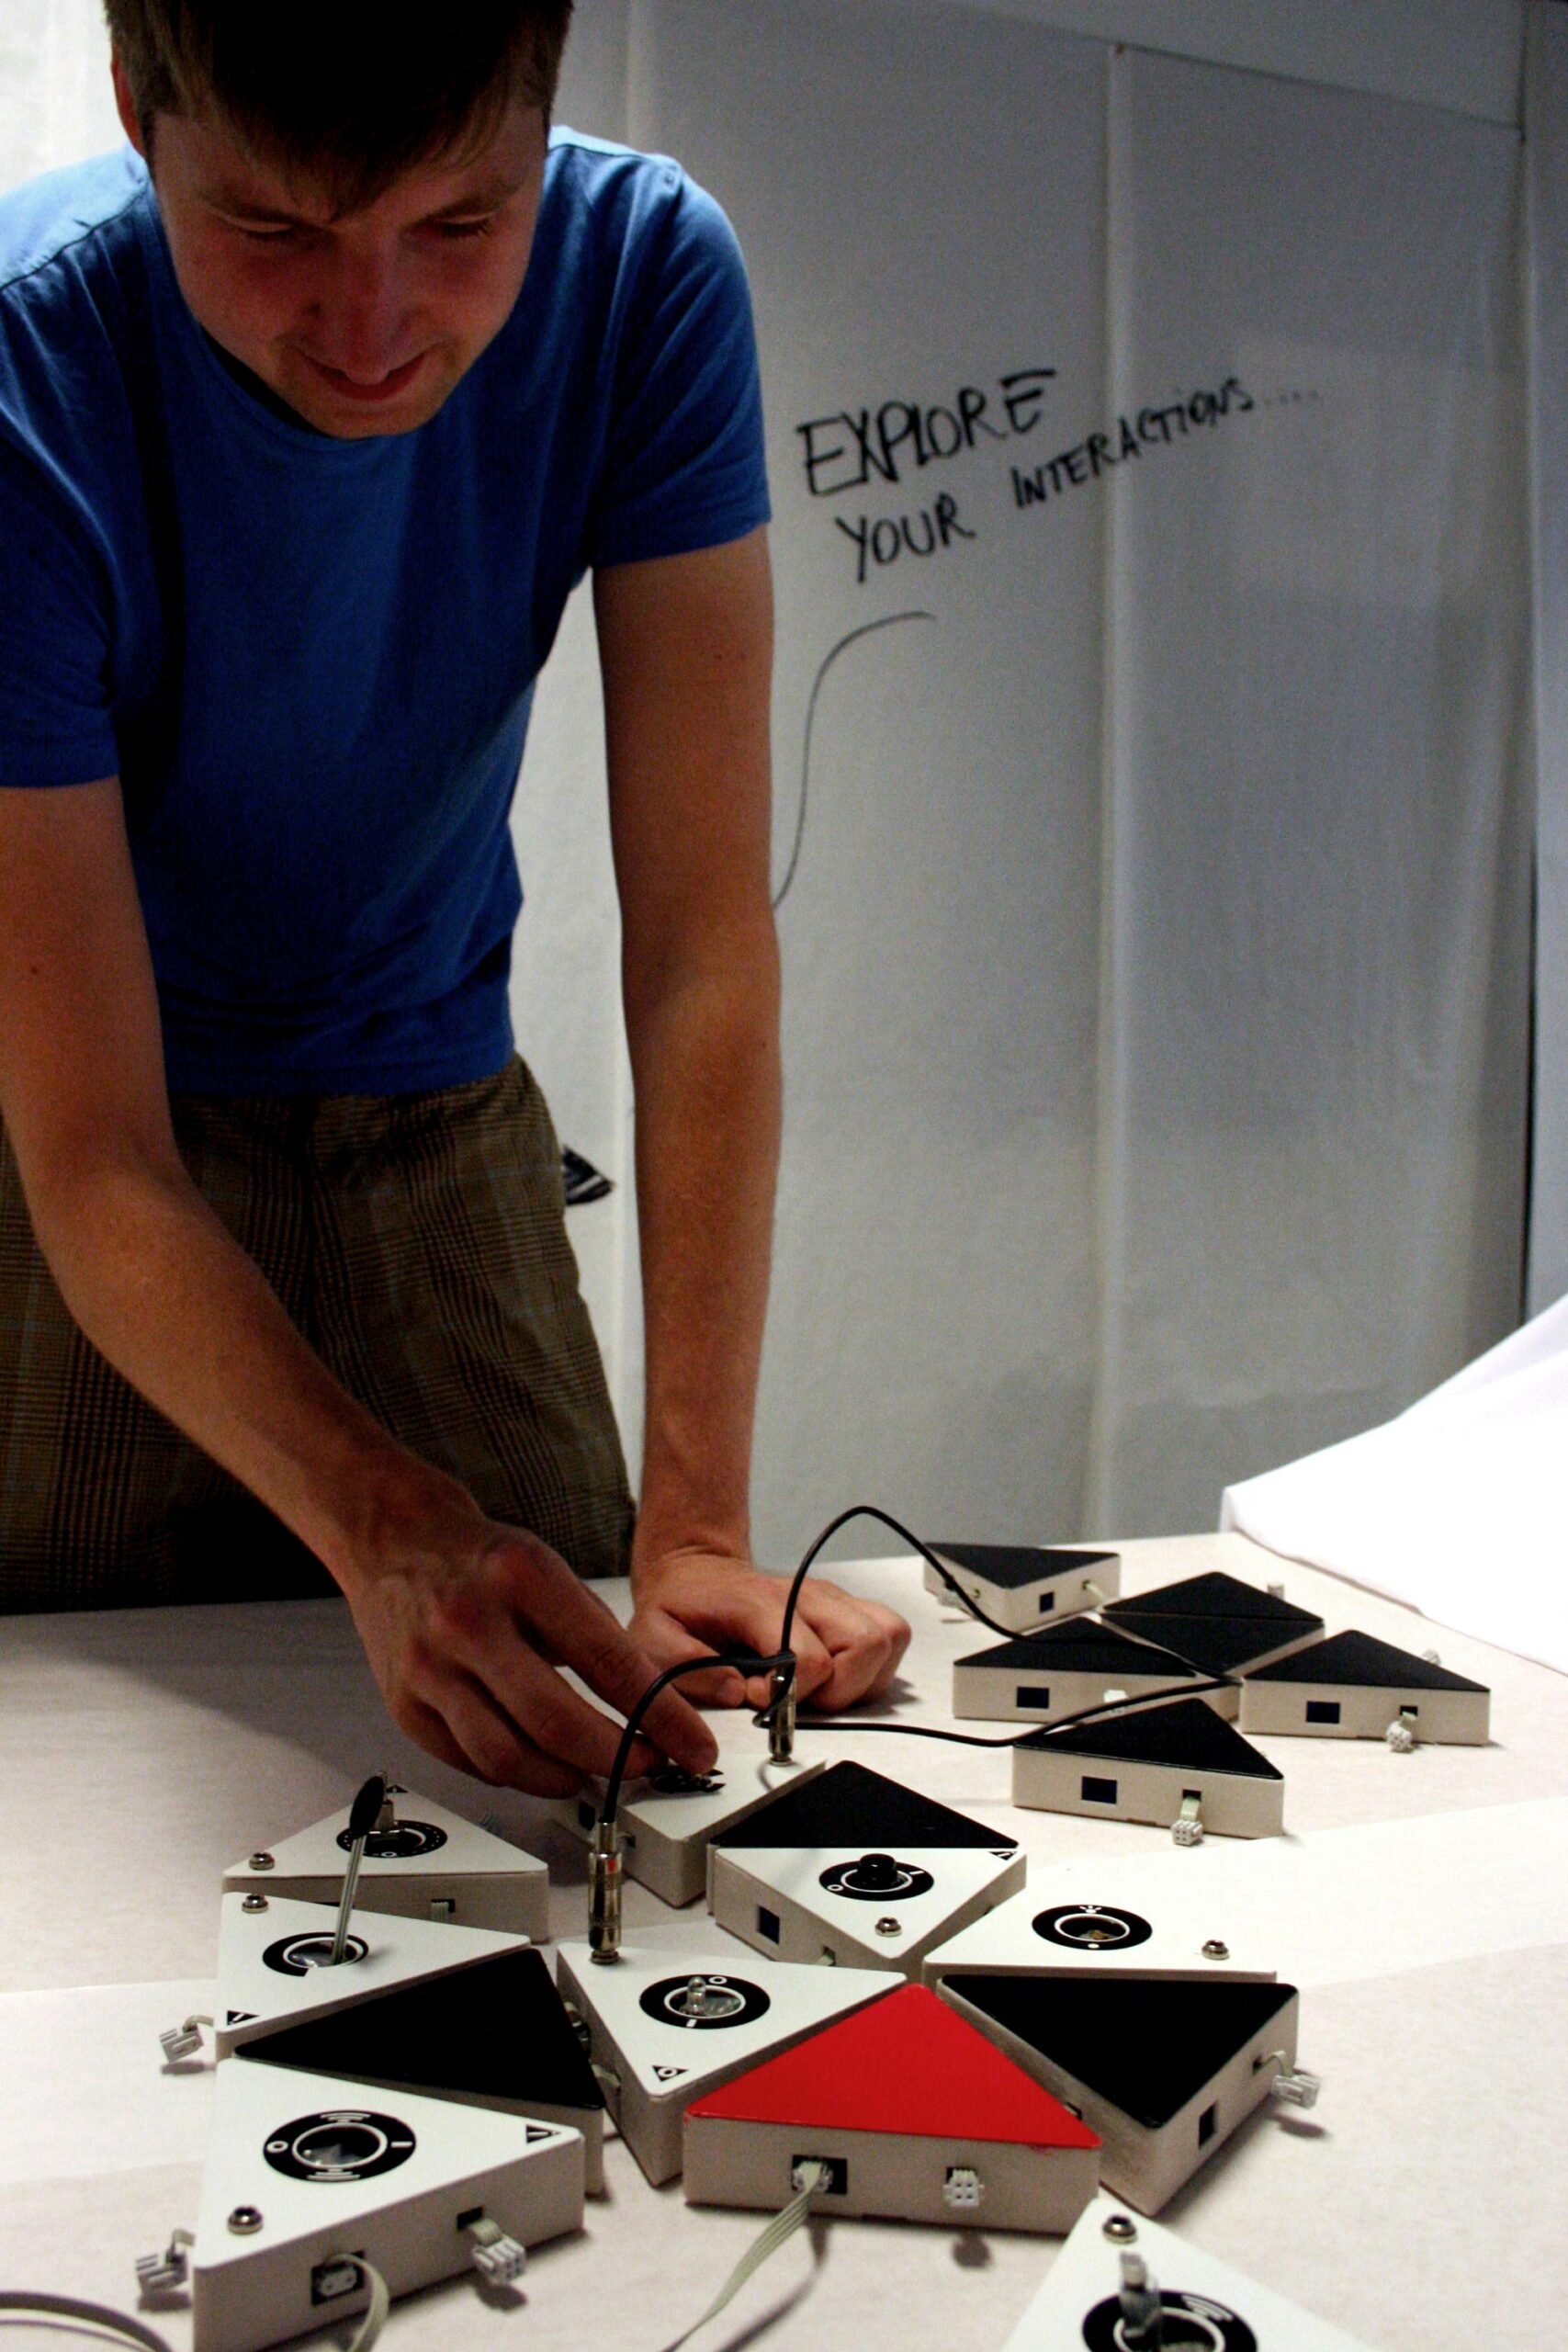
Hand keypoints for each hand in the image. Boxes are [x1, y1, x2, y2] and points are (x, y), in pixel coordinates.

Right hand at [338, 1502, 717, 1797]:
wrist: (394, 1540)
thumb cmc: (479, 1558)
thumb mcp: (549, 1568)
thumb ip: (593, 1633)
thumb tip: (650, 1704)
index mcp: (522, 1577)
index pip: (609, 1662)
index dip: (661, 1716)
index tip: (693, 1744)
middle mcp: (470, 1623)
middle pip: (557, 1722)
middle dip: (618, 1757)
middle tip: (648, 1763)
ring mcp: (430, 1670)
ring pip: (509, 1757)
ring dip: (566, 1778)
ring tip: (594, 1772)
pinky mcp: (406, 1706)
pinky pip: (470, 1762)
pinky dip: (515, 1773)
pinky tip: (540, 1765)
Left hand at [628, 1545, 910, 1711]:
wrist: (696, 1572)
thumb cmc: (680, 1608)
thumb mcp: (653, 1637)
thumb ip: (685, 1667)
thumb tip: (737, 1692)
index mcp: (760, 1602)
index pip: (810, 1659)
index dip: (791, 1695)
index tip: (759, 1698)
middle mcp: (807, 1595)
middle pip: (866, 1645)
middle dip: (839, 1692)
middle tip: (799, 1699)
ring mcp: (832, 1599)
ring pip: (887, 1638)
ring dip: (861, 1679)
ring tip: (818, 1690)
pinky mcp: (847, 1607)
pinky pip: (890, 1637)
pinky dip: (872, 1667)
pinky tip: (836, 1678)